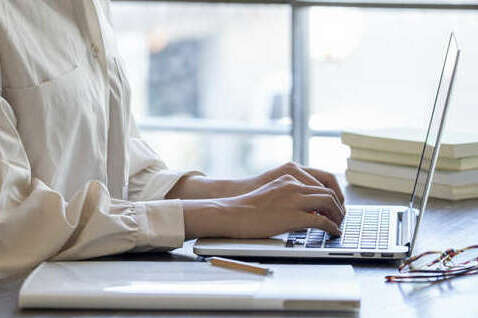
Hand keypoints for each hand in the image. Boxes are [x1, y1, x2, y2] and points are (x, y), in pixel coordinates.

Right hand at [183, 174, 343, 238]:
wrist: (232, 213)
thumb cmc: (248, 207)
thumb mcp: (272, 192)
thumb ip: (290, 194)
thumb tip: (307, 208)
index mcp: (289, 175)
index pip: (322, 179)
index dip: (334, 193)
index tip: (337, 203)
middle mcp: (294, 183)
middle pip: (328, 191)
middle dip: (339, 205)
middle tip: (341, 216)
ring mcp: (293, 198)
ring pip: (328, 202)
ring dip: (338, 215)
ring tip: (338, 224)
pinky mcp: (293, 216)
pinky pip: (321, 221)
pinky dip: (331, 227)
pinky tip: (333, 232)